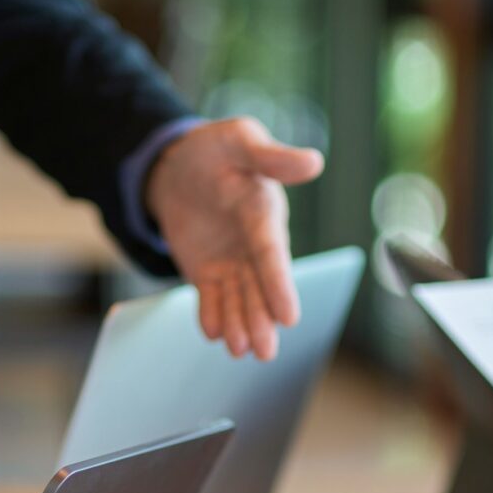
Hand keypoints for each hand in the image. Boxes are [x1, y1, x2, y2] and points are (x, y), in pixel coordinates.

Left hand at [146, 117, 324, 360]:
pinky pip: (210, 298)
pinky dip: (211, 315)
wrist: (177, 165)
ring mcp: (230, 261)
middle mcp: (252, 245)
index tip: (289, 317)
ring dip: (239, 324)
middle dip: (261, 319)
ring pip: (237, 298)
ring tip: (239, 349)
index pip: (271, 255)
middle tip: (264, 351)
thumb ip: (272, 156)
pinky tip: (213, 333)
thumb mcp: (240, 141)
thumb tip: (314, 162)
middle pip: (258, 287)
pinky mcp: (207, 272)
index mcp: (263, 215)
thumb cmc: (217, 148)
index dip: (279, 285)